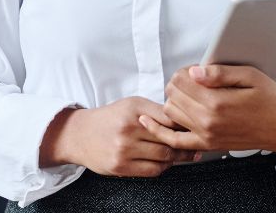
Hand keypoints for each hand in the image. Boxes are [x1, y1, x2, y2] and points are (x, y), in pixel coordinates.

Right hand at [40, 96, 195, 176]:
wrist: (80, 134)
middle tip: (196, 143)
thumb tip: (185, 121)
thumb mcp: (131, 105)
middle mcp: (129, 128)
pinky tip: (163, 162)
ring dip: (177, 157)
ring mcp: (124, 149)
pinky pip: (153, 170)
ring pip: (164, 156)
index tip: (195, 127)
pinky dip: (163, 167)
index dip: (186, 124)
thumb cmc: (109, 118)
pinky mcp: (120, 166)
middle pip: (169, 139)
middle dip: (185, 143)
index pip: (170, 118)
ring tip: (182, 154)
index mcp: (134, 109)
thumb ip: (156, 111)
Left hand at [138, 65, 275, 160]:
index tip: (196, 70)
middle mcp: (208, 121)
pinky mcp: (207, 145)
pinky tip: (146, 120)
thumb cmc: (270, 99)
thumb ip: (219, 73)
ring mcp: (206, 136)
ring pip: (170, 113)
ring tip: (188, 94)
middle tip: (193, 80)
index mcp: (217, 102)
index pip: (181, 80)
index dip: (185, 70)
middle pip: (172, 94)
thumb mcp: (250, 76)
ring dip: (173, 100)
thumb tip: (194, 71)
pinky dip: (159, 131)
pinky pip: (174, 141)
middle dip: (178, 83)